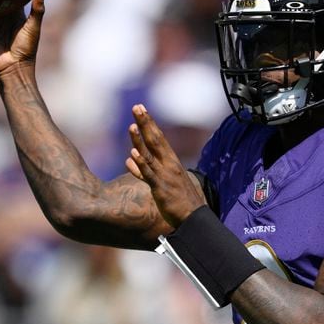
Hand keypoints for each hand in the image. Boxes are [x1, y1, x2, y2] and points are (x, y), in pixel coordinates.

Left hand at [125, 104, 205, 228]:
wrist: (193, 217)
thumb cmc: (178, 199)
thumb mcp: (161, 181)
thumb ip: (144, 170)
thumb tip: (129, 160)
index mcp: (170, 161)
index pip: (158, 138)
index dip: (149, 123)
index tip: (141, 108)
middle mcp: (169, 164)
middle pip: (155, 140)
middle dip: (146, 123)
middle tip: (137, 107)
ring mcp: (165, 175)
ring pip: (151, 154)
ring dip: (140, 140)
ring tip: (132, 126)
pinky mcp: (161, 188)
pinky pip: (150, 174)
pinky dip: (142, 164)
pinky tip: (133, 154)